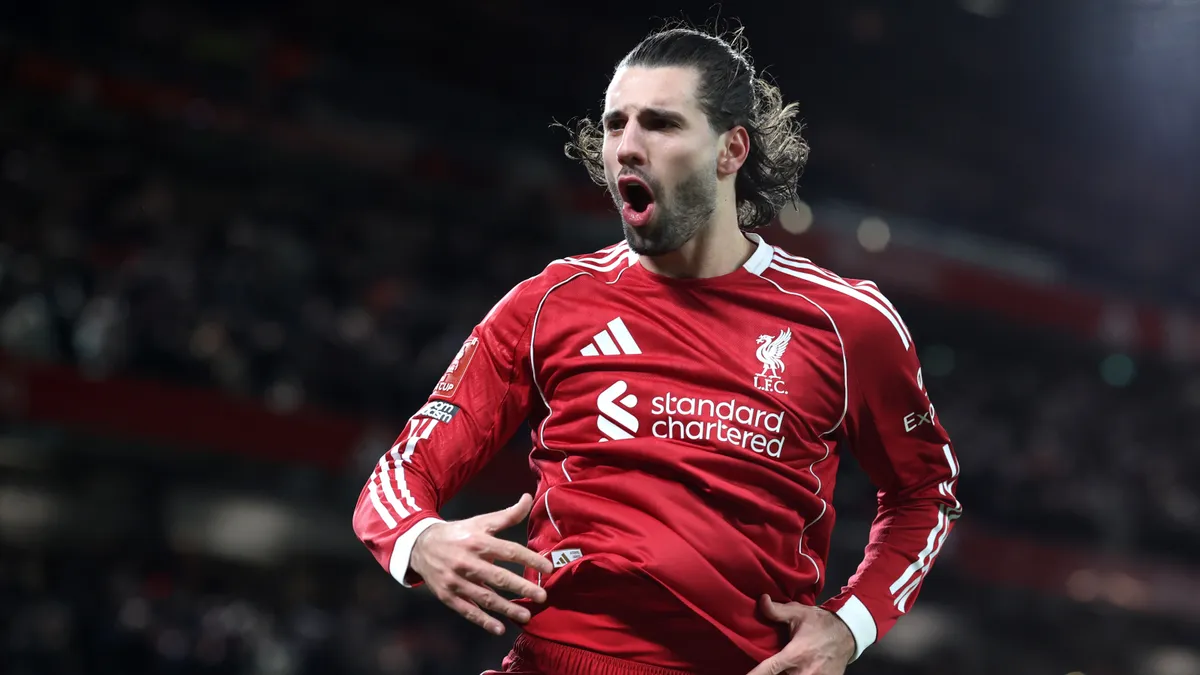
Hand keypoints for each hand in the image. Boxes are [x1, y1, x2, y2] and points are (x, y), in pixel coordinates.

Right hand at [410, 493, 554, 635]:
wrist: (421, 545)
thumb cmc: (459, 533)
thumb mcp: (480, 521)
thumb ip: (507, 515)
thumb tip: (529, 498)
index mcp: (478, 541)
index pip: (509, 551)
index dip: (530, 559)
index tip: (548, 567)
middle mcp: (467, 562)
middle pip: (498, 577)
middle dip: (522, 587)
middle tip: (542, 596)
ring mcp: (456, 581)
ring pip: (485, 597)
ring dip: (507, 608)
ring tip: (527, 615)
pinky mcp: (448, 595)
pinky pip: (467, 611)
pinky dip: (483, 621)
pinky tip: (500, 628)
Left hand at [746, 594, 855, 674]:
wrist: (848, 633)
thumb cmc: (820, 623)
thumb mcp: (798, 612)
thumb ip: (777, 610)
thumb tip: (761, 600)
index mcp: (795, 654)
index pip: (769, 669)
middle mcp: (804, 671)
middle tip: (770, 666)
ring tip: (787, 666)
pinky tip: (796, 670)